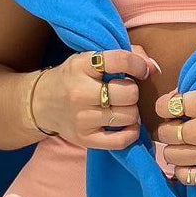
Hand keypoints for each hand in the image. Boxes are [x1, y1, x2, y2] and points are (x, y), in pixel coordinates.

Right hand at [31, 44, 158, 148]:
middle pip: (129, 93)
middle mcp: (80, 92)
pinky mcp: (85, 139)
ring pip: (128, 116)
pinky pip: (121, 141)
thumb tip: (154, 68)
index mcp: (82, 66)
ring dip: (132, 111)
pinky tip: (126, 125)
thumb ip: (125, 55)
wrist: (41, 102)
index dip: (138, 65)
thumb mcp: (91, 58)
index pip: (120, 60)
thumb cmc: (74, 77)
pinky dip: (131, 132)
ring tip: (121, 107)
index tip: (140, 70)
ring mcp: (82, 118)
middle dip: (133, 92)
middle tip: (123, 92)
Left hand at [154, 83, 195, 184]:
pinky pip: (185, 176)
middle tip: (182, 127)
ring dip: (175, 148)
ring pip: (170, 155)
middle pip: (164, 133)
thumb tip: (174, 102)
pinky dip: (184, 169)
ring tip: (188, 144)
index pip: (164, 106)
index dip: (166, 106)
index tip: (174, 109)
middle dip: (170, 128)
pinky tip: (193, 161)